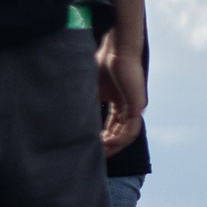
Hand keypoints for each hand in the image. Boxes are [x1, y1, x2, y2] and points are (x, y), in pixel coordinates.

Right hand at [97, 30, 145, 154]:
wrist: (116, 50)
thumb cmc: (103, 64)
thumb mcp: (90, 90)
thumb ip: (86, 104)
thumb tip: (68, 119)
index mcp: (119, 103)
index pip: (112, 126)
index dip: (102, 138)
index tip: (90, 147)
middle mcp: (129, 107)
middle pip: (120, 133)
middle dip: (108, 146)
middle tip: (95, 156)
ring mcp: (135, 107)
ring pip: (127, 134)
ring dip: (114, 146)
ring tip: (100, 152)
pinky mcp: (137, 105)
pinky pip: (131, 129)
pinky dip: (119, 138)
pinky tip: (106, 143)